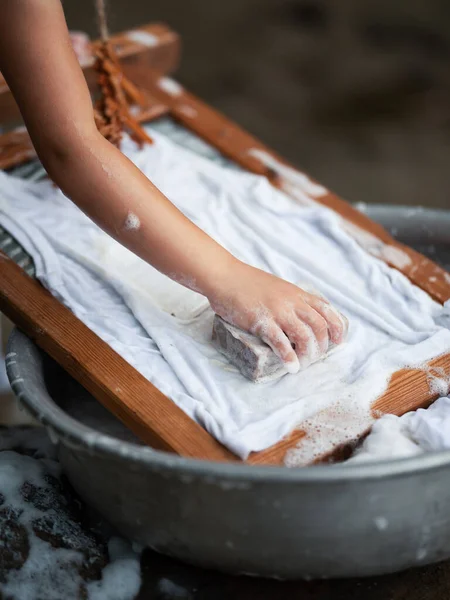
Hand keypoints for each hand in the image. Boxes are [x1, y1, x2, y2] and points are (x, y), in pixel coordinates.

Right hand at [208, 260, 347, 372]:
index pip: (326, 310)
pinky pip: (281, 343)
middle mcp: (292, 302)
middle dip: (322, 346)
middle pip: (319, 326)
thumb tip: (298, 317)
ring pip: (304, 336)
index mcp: (297, 293)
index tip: (338, 341)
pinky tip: (291, 367)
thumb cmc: (247, 283)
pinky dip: (289, 358)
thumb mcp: (278, 287)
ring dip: (308, 354)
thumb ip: (290, 300)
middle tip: (316, 357)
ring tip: (303, 364)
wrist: (225, 276)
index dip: (337, 328)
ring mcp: (278, 312)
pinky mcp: (262, 322)